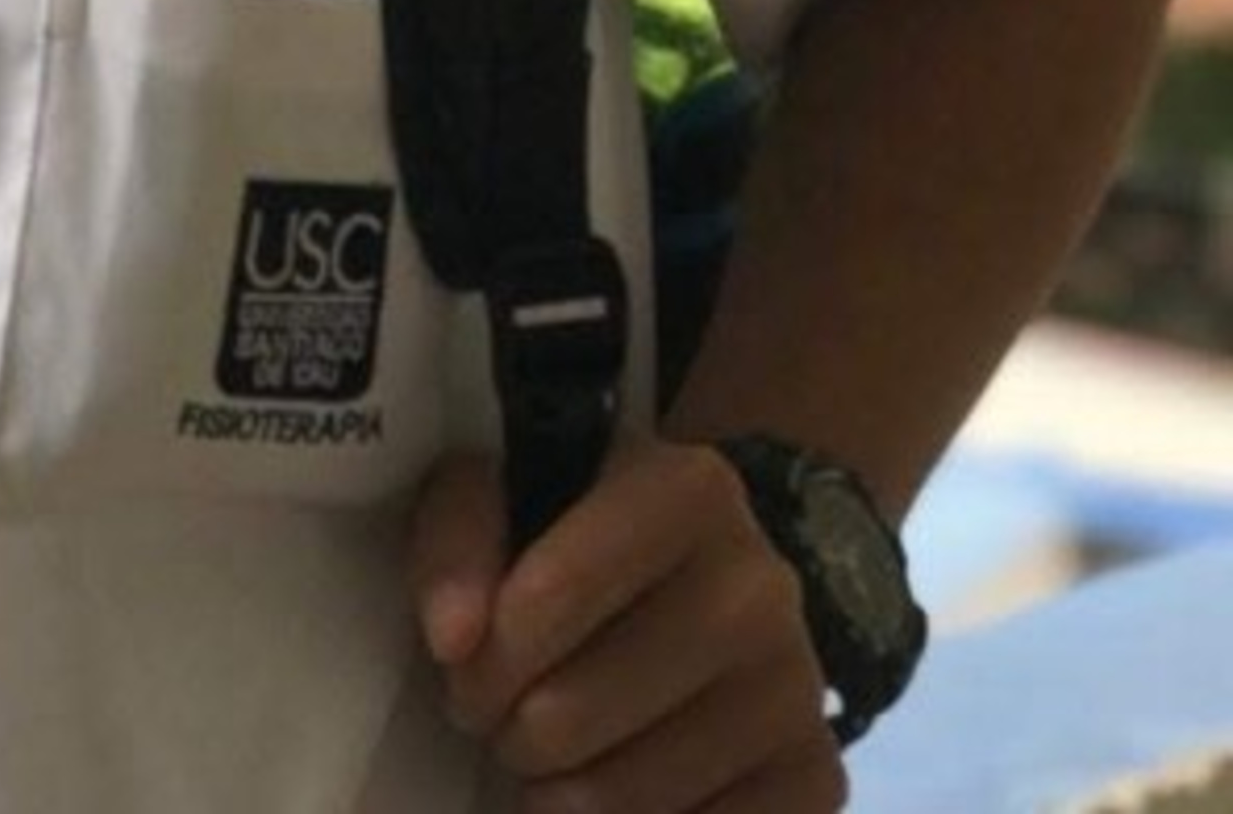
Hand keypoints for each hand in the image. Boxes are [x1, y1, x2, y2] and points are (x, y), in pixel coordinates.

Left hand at [409, 438, 844, 812]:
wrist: (706, 576)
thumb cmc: (578, 528)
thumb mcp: (499, 491)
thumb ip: (456, 541)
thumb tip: (452, 638)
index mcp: (687, 489)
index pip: (546, 598)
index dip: (481, 658)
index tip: (459, 669)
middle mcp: (761, 583)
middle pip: (574, 712)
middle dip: (508, 733)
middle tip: (497, 721)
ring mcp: (799, 685)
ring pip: (634, 794)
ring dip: (558, 796)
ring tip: (545, 759)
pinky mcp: (820, 773)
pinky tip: (611, 792)